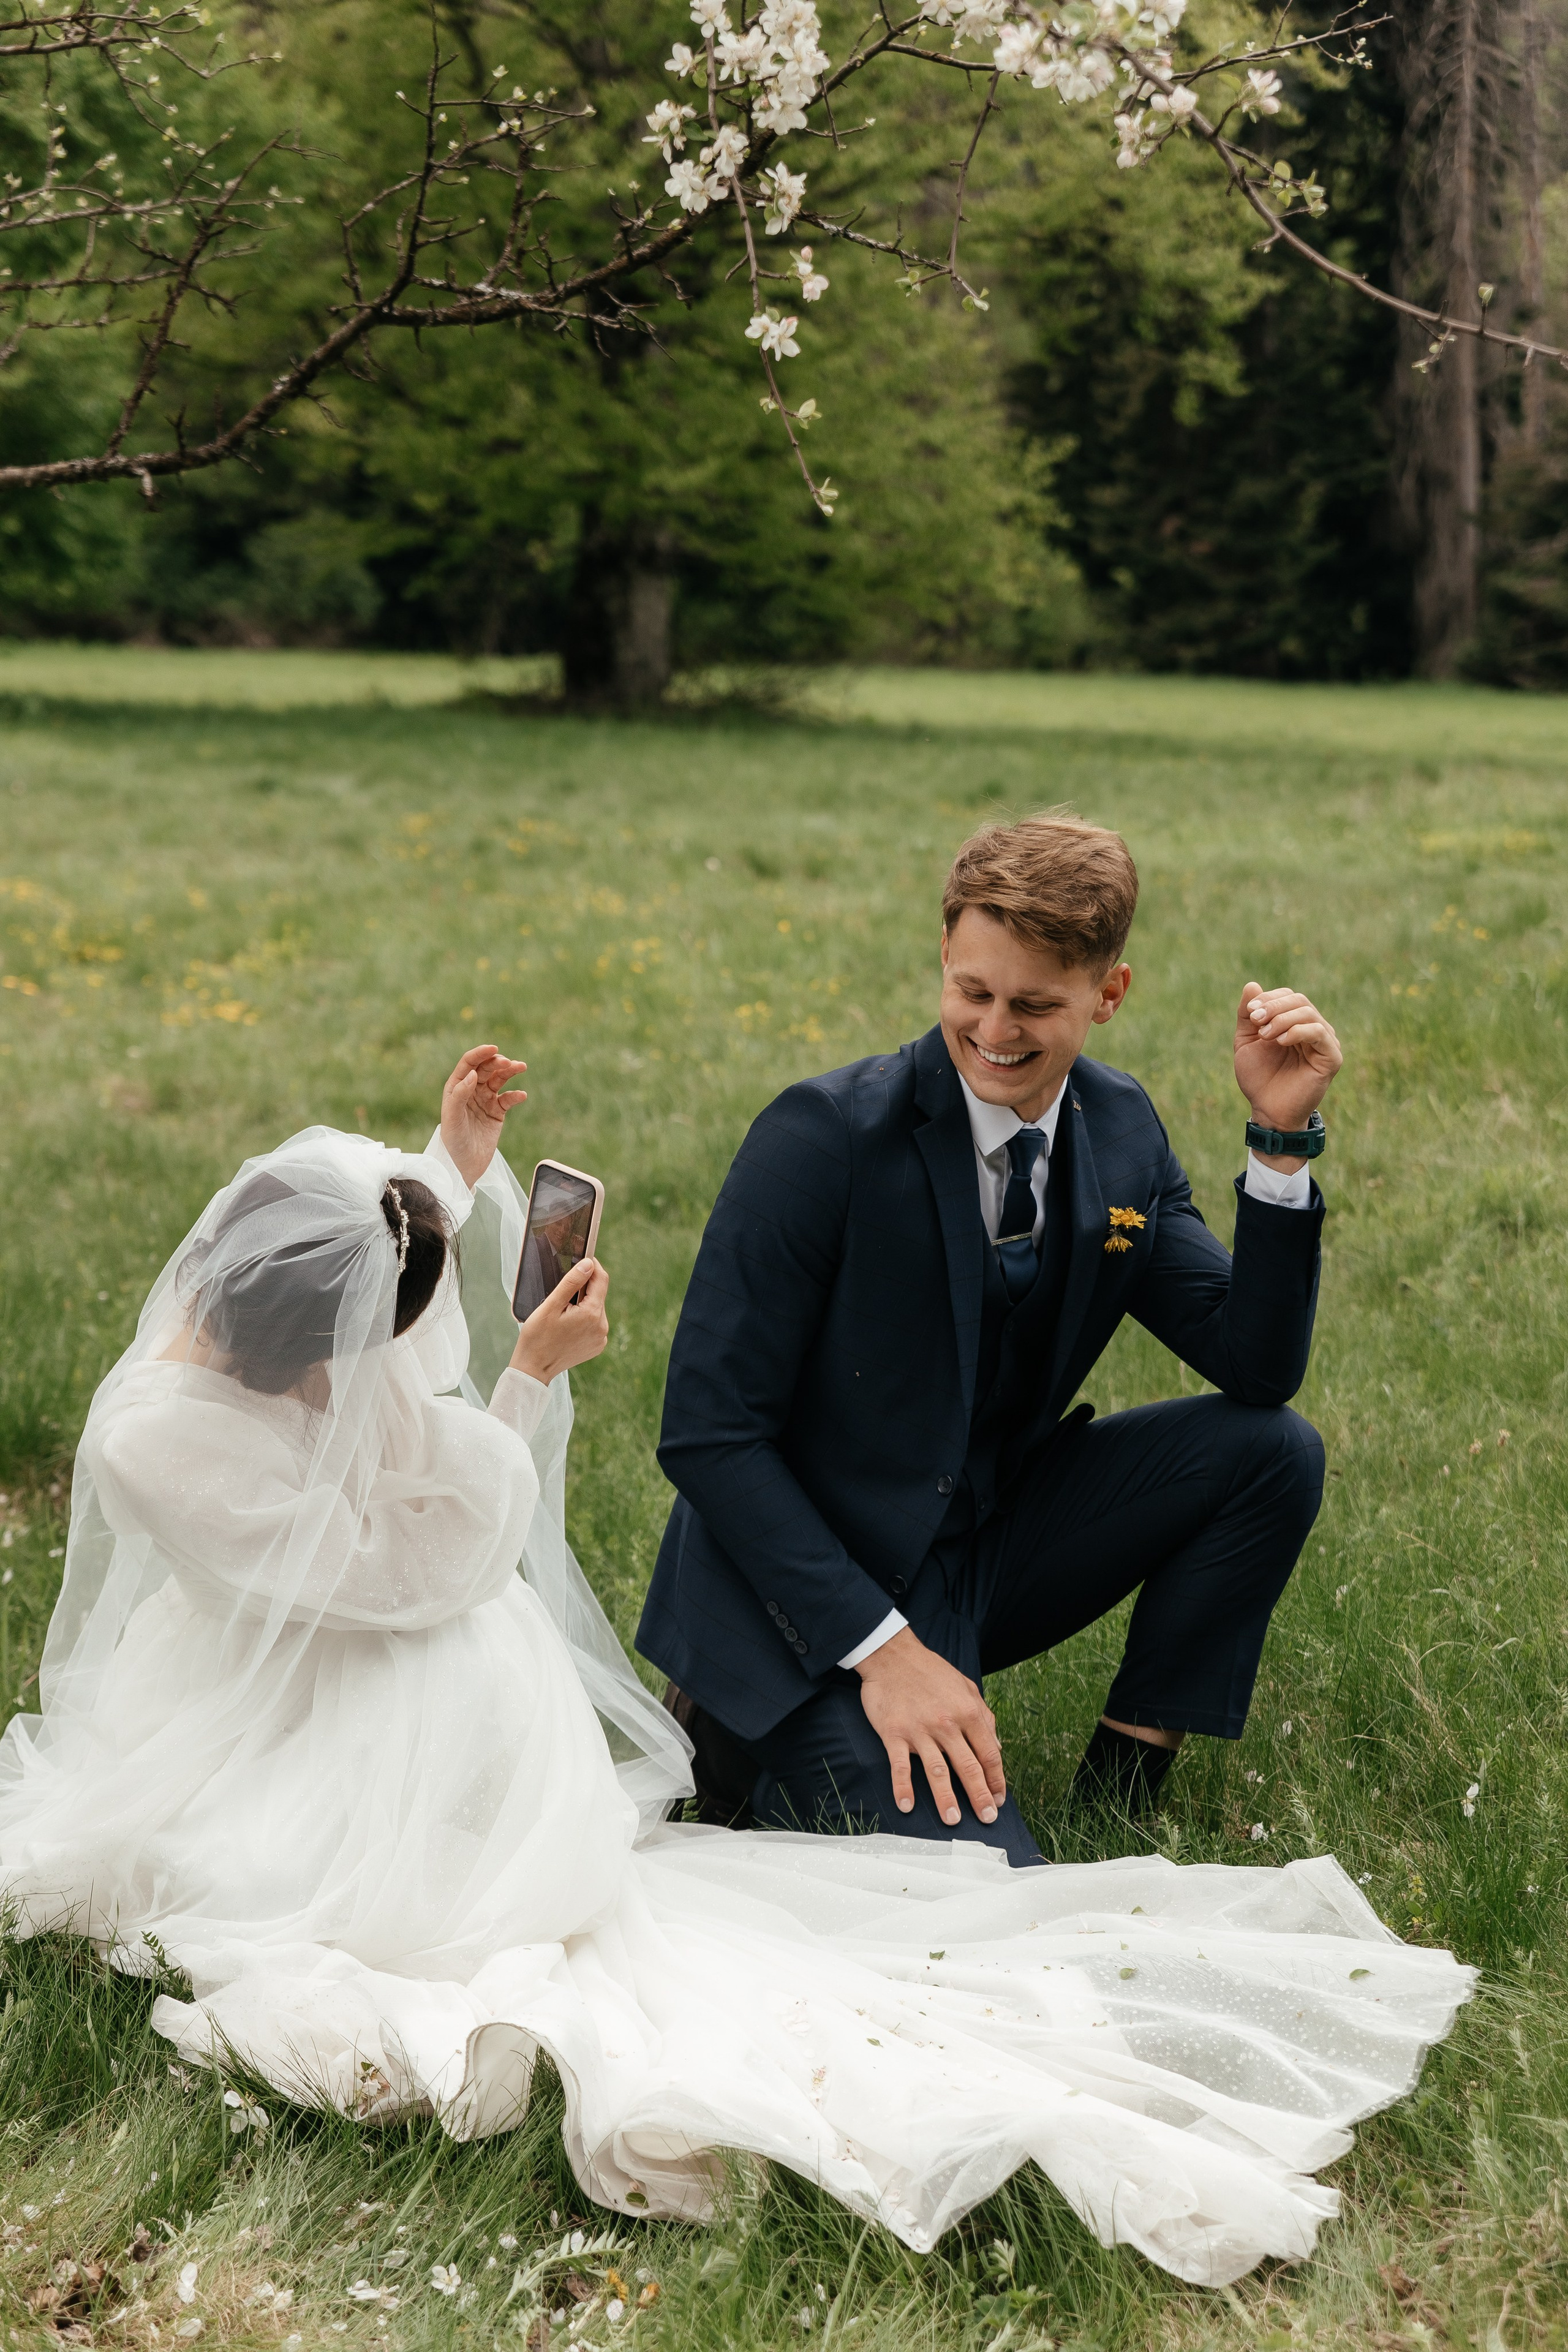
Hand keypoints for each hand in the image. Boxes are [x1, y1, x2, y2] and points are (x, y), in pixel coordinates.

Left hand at [440, 1045, 527, 1188]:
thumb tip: (472, 1074)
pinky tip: (521, 1095)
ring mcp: (484, 1101)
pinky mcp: (497, 1113)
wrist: (462, 1167)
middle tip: (510, 1063)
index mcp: (456, 1087)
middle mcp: (470, 1091)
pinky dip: (516, 1095)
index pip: (468, 1064)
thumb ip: (460, 1094)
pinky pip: (508, 1099)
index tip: (494, 1049)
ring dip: (510, 1072)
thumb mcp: (453, 1117)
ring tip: (521, 1067)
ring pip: (499, 1080)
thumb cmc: (452, 1142)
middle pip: (486, 1069)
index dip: (481, 1053)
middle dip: (498, 1062)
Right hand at [510, 1259, 609, 1384]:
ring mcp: (601, 1338)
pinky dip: (584, 1319)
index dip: (592, 1266)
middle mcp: (602, 1326)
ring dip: (583, 1304)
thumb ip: (571, 1282)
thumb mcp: (551, 1305)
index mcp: (592, 1314)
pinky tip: (567, 1325)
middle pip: (598, 1295)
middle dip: (583, 1289)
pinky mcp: (597, 1346)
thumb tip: (588, 1264)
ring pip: (596, 1309)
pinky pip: (594, 1324)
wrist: (534, 1368)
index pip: (601, 1279)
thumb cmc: (537, 1336)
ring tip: (562, 1313)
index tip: (583, 1258)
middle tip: (562, 1293)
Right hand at [854, 1626, 1006, 1827]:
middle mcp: (947, 1724)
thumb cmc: (930, 1671)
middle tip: (987, 1819)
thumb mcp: (966, 1687)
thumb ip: (984, 1715)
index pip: (989, 1754)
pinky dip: (903, 1787)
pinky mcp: (894, 1733)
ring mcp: (919, 1730)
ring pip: (937, 1771)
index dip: (996, 1780)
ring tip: (952, 1820)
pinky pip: (899, 1766)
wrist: (892, 1655)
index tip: (999, 1799)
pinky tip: (906, 1805)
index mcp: (968, 1712)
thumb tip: (997, 1746)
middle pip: (968, 1767)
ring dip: (945, 1798)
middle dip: (980, 1796)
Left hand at [1233, 982, 1342, 1162]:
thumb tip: (1252, 984)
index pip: (1288, 996)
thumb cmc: (1259, 1078)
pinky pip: (1319, 1032)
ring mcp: (1325, 1042)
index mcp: (1296, 1023)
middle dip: (1273, 1007)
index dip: (1269, 999)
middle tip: (1255, 1021)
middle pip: (1299, 1000)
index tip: (1249, 1013)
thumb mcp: (1246, 1041)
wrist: (1268, 1110)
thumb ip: (1247, 1015)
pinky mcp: (1331, 1057)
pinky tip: (1280, 1041)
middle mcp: (1313, 1029)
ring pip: (1308, 1013)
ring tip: (1265, 1035)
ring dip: (1282, 1019)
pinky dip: (1297, 1031)